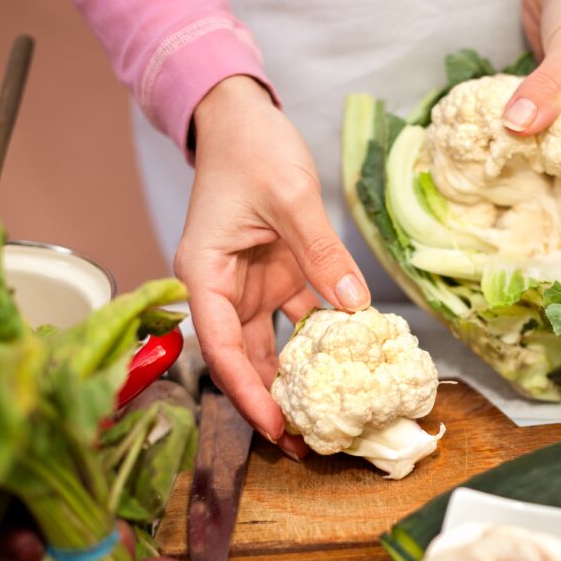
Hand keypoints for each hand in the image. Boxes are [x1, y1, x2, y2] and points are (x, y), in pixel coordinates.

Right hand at [175, 76, 369, 457]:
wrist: (243, 117)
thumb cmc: (251, 148)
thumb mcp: (290, 197)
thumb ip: (321, 252)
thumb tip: (355, 305)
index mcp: (205, 274)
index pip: (223, 347)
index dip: (247, 392)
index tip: (275, 427)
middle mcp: (223, 288)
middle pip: (246, 358)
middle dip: (273, 402)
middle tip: (307, 443)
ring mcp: (251, 285)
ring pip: (272, 346)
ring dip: (297, 380)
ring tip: (327, 417)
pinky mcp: (277, 277)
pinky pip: (298, 320)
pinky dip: (321, 342)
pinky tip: (347, 365)